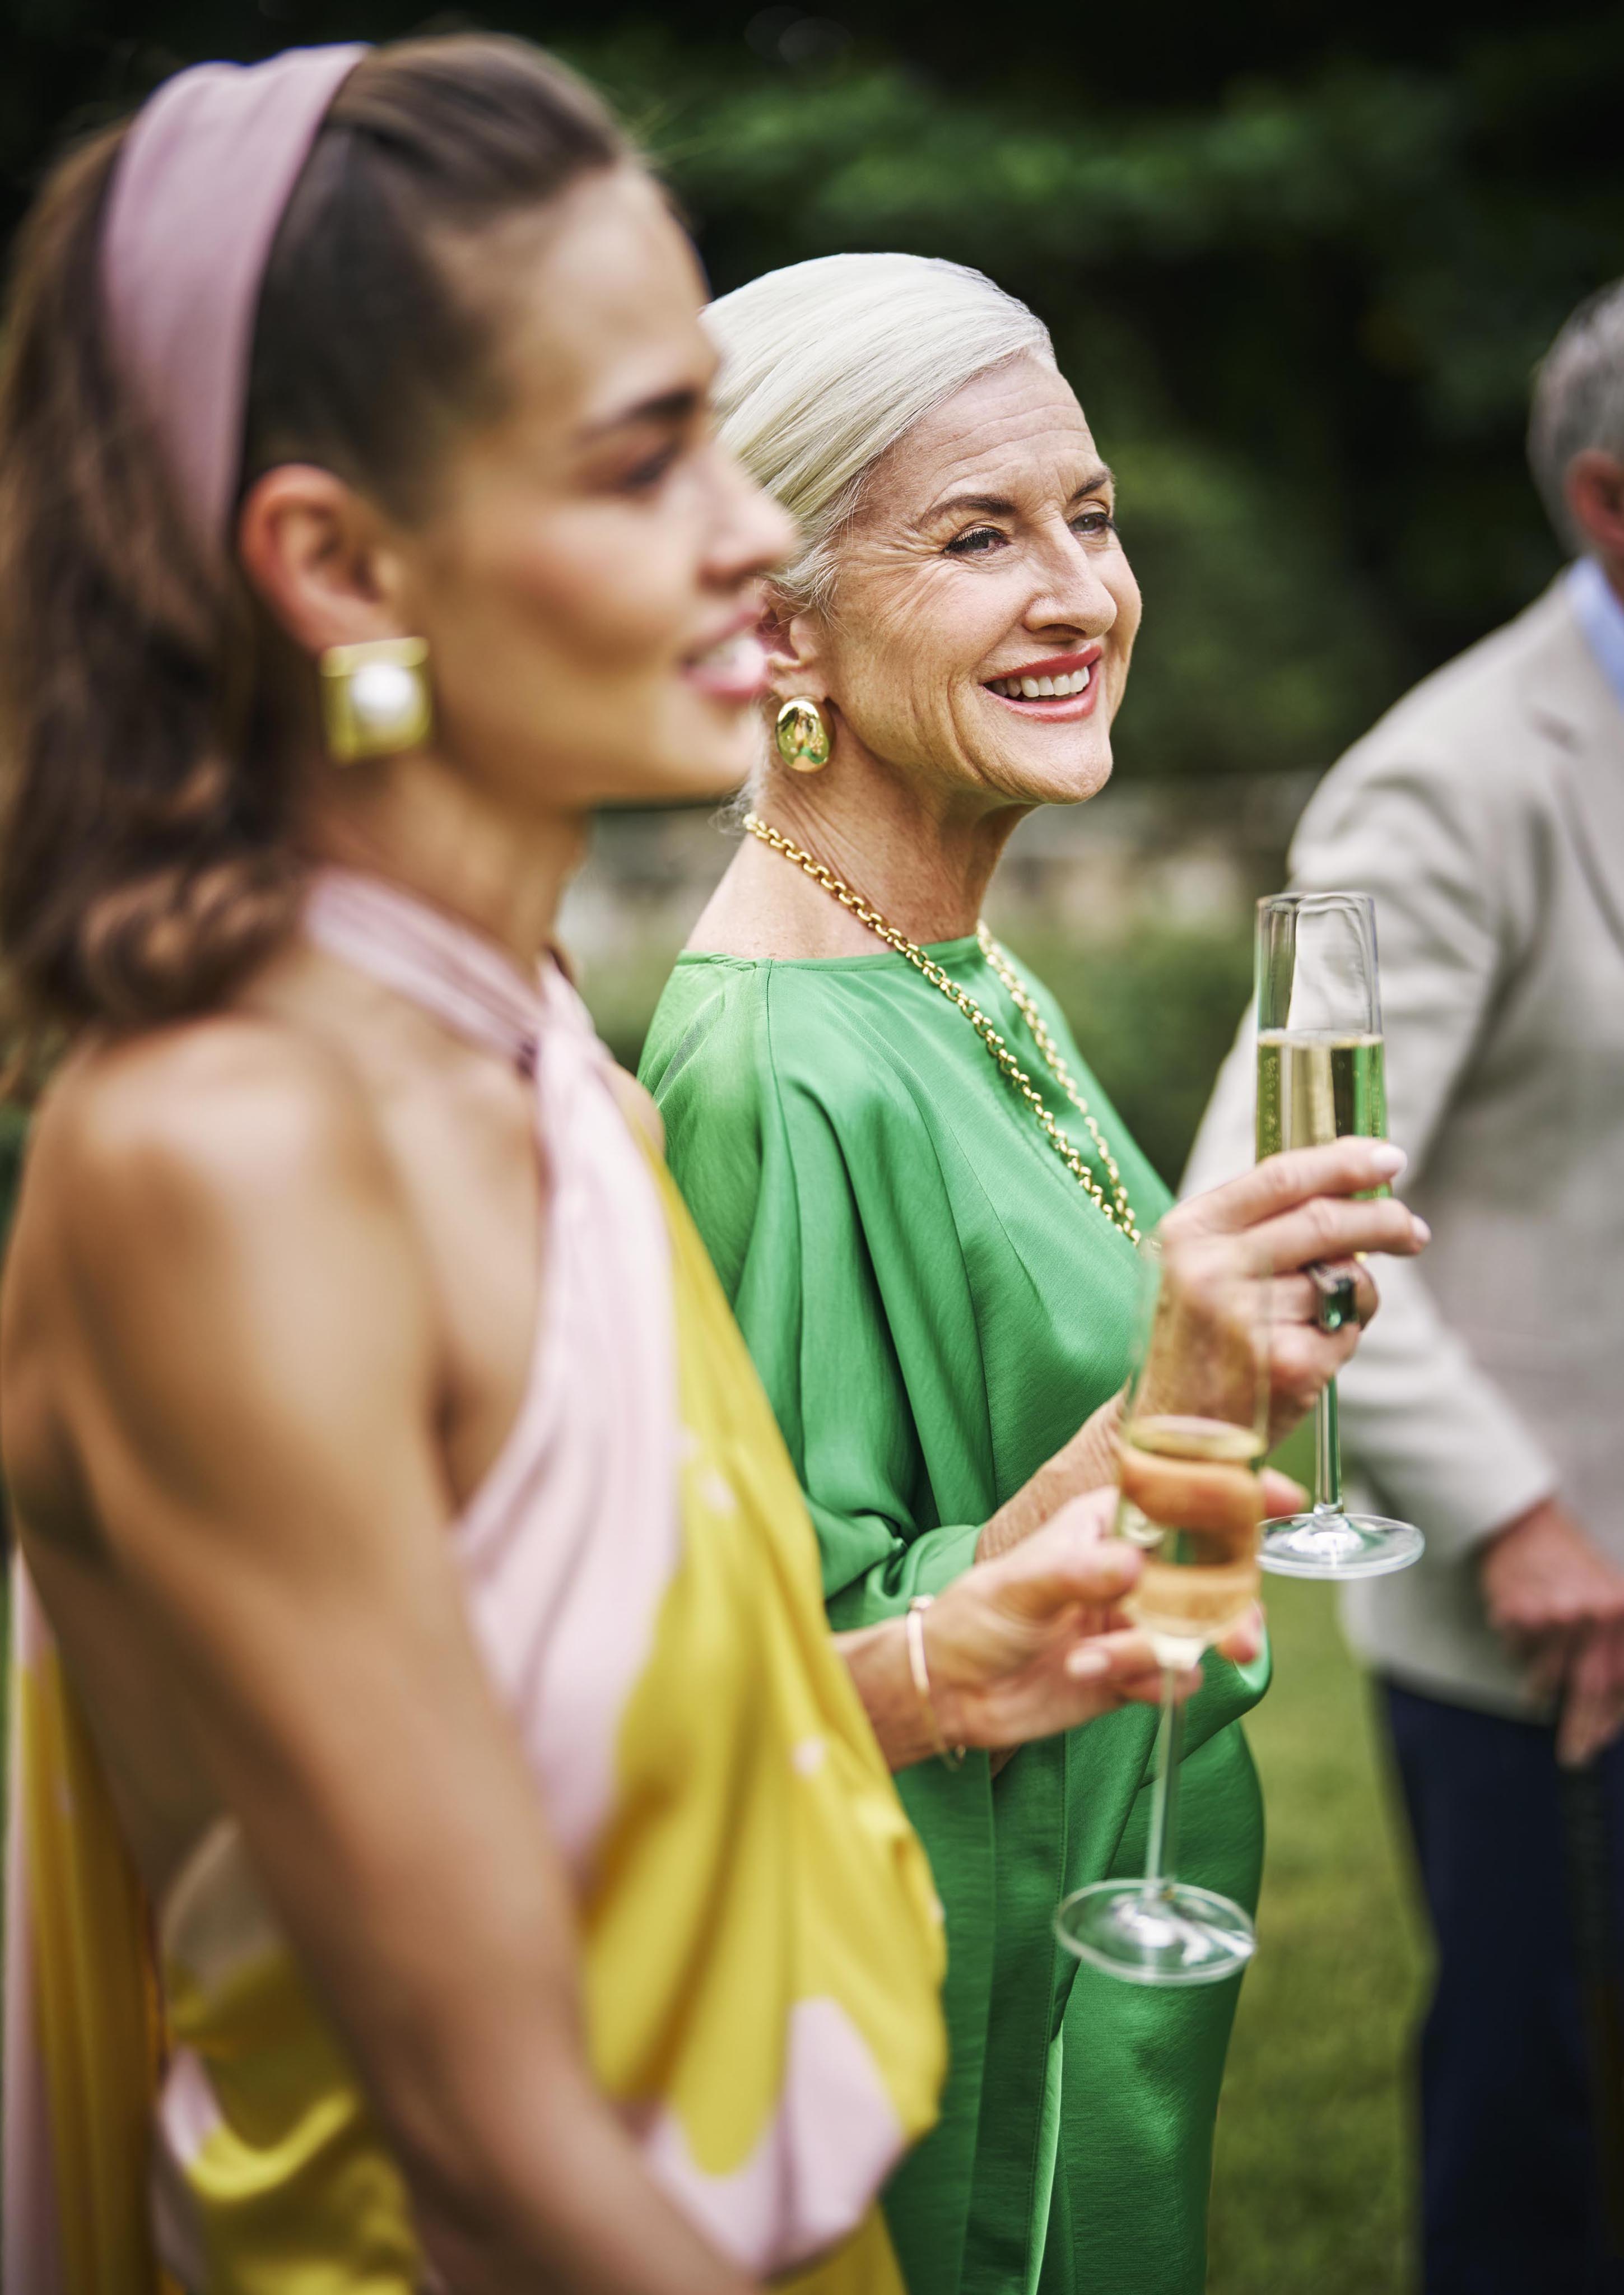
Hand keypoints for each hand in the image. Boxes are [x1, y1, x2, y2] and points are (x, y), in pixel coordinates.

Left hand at [929, 1488, 1264, 1752]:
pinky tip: (1097, 1677)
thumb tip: (1134, 1568)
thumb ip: (1078, 1574)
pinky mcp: (1131, 1670)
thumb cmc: (975, 1615)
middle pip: (1211, 1573)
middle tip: (1243, 1636)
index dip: (1234, 1494)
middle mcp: (1132, 1569)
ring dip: (1186, 1650)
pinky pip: (1169, 1676)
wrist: (951, 1690)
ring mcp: (1136, 1620)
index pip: (1181, 1499)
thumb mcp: (1020, 1584)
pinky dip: (1144, 1681)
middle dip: (1234, 1604)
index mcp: (1109, 1525)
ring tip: (1156, 1666)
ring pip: (1198, 1630)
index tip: (1283, 1497)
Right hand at [1161, 1139, 1429, 1443]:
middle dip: (1384, 1220)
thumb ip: (1261, 1225)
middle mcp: (1211, 1270)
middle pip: (1325, 1221)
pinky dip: (1342, 1338)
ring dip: (1357, 1295)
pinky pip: (1348, 1331)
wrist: (1169, 1437)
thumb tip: (1354, 1188)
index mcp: (1188, 1233)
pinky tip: (1306, 1357)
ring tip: (1324, 1319)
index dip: (1344, 1162)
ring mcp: (1248, 1319)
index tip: (1389, 1158)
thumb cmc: (1196, 1342)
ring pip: (1345, 1280)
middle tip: (1413, 1230)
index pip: (1280, 1177)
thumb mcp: (1201, 1267)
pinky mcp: (1287, 1365)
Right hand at [1480, 1497, 1623, 1766]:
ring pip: (1547, 1679)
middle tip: (1573, 1756)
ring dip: (1540, 1692)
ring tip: (1536, 1692)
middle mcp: (1595, 1613)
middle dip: (1580, 1730)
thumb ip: (1613, 1649)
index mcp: (1623, 1610)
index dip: (1610, 1720)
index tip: (1597, 1741)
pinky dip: (1518, 1655)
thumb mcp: (1606, 1599)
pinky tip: (1519, 1632)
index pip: (1621, 1682)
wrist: (1522, 1524)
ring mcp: (1556, 1614)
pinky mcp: (1519, 1614)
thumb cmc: (1569, 1564)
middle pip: (1590, 1690)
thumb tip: (1609, 1709)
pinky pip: (1517, 1656)